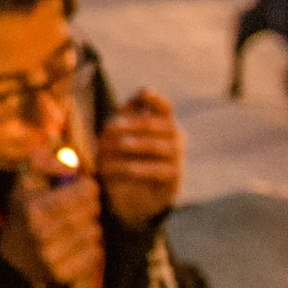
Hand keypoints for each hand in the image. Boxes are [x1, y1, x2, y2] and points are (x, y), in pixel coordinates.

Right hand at [0, 173, 101, 287]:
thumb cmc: (24, 212)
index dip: (89, 188)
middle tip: (82, 207)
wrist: (12, 257)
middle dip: (91, 206)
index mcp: (33, 208)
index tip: (84, 188)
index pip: (84, 193)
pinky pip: (94, 254)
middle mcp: (41, 233)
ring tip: (77, 225)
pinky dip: (91, 247)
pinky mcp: (61, 274)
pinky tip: (77, 243)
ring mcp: (51, 256)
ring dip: (90, 227)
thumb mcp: (25, 181)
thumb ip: (42, 160)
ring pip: (94, 232)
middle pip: (91, 212)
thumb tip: (72, 166)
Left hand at [96, 87, 182, 227]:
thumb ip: (124, 116)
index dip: (156, 100)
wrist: (129, 195)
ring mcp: (177, 157)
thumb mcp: (116, 136)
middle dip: (134, 124)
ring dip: (138, 144)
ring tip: (121, 145)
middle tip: (110, 126)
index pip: (164, 107)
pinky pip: (160, 170)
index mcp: (162, 123)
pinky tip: (129, 168)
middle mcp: (174, 137)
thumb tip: (132, 100)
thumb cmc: (121, 157)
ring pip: (160, 146)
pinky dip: (142, 168)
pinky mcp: (174, 178)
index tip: (144, 92)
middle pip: (159, 125)